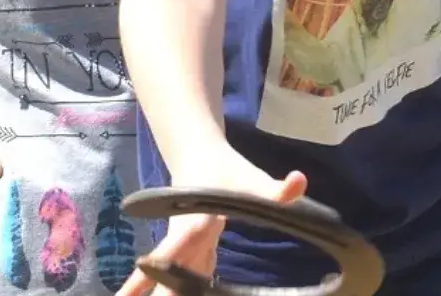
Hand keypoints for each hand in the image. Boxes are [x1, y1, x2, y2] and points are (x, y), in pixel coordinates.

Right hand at [116, 153, 308, 295]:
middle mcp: (182, 238)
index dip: (160, 262)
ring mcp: (184, 248)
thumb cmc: (226, 170)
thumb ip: (275, 188)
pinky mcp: (191, 253)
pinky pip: (186, 279)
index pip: (175, 244)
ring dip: (162, 294)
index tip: (141, 274)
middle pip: (164, 271)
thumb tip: (298, 182)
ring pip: (170, 279)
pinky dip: (182, 294)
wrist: (202, 158)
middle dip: (146, 288)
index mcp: (193, 220)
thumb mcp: (252, 179)